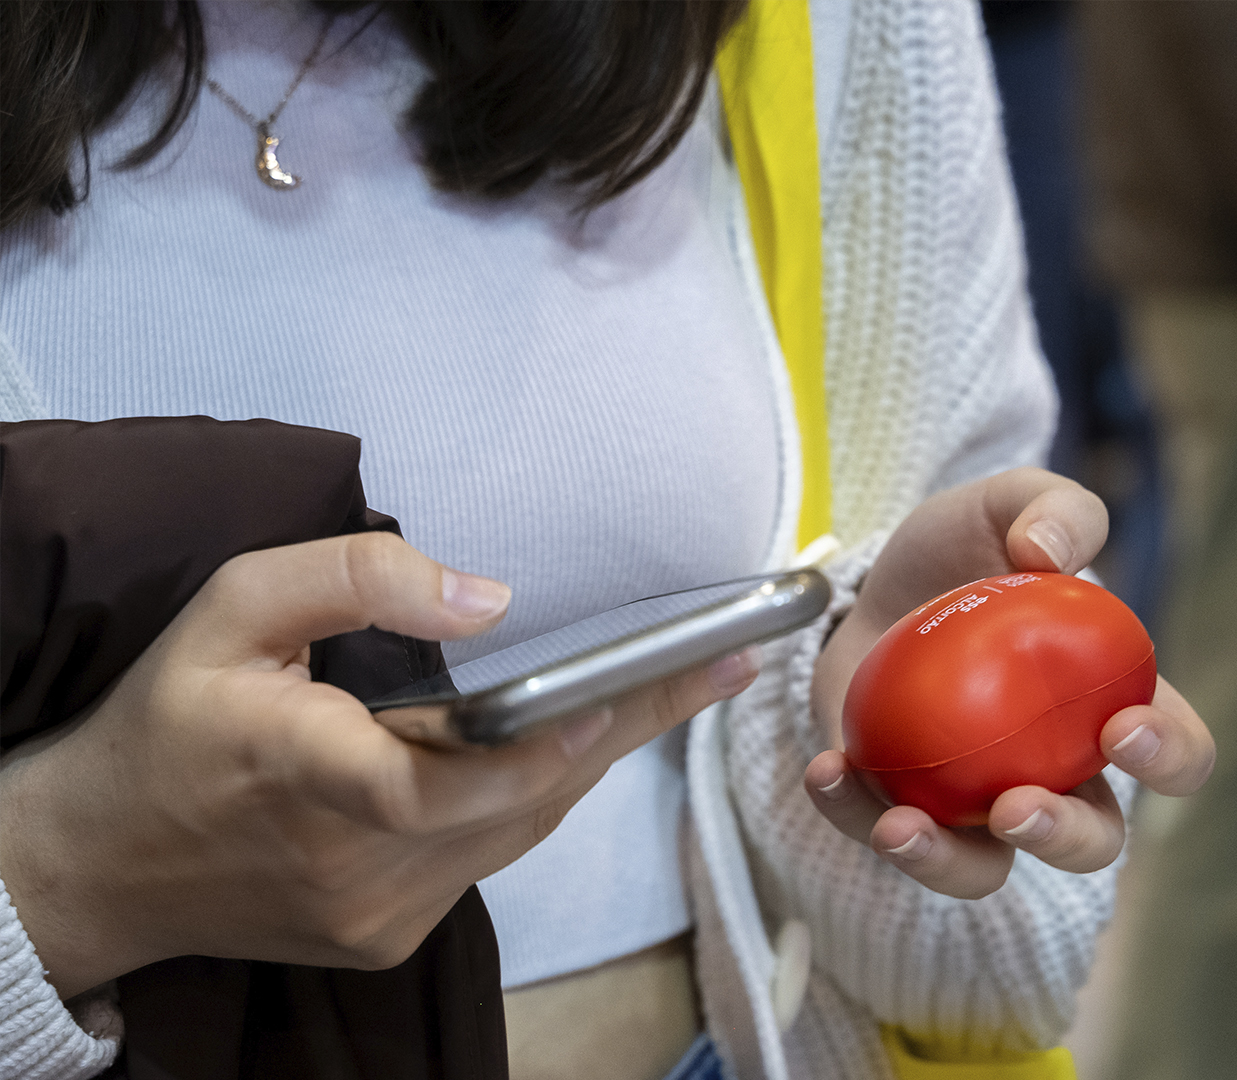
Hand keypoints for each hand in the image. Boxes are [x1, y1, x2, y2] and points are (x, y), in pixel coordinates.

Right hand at [0, 532, 757, 998]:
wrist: (92, 866)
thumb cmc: (164, 722)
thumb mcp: (232, 609)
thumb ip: (354, 580)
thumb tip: (488, 598)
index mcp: (310, 775)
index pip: (460, 778)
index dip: (564, 738)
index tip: (652, 682)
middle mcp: (356, 864)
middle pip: (527, 798)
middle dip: (625, 726)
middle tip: (718, 664)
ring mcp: (378, 912)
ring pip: (520, 830)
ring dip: (587, 760)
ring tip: (669, 689)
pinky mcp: (389, 935)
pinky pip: (489, 857)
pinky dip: (528, 797)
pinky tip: (561, 743)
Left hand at [807, 468, 1214, 898]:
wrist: (870, 583)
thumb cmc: (964, 552)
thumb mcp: (1009, 503)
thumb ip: (1053, 508)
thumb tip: (1046, 552)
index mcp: (1109, 705)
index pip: (1176, 750)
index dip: (1169, 756)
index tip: (1123, 729)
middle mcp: (1056, 772)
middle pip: (1094, 841)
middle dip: (1064, 840)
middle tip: (1018, 807)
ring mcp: (977, 802)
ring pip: (988, 871)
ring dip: (948, 864)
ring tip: (903, 828)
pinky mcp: (900, 809)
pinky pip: (885, 837)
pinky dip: (853, 816)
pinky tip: (828, 770)